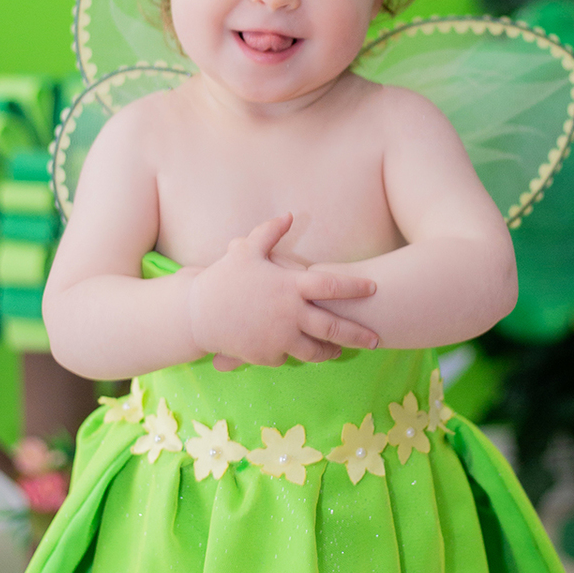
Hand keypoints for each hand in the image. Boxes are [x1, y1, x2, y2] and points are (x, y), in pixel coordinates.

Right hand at [187, 214, 379, 369]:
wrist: (196, 314)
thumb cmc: (223, 279)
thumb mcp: (247, 251)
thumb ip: (270, 233)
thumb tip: (289, 214)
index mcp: (289, 286)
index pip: (332, 285)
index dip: (355, 287)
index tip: (374, 289)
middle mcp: (290, 314)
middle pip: (334, 327)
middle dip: (358, 334)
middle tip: (376, 339)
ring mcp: (279, 338)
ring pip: (315, 351)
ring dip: (330, 352)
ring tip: (339, 351)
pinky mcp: (267, 356)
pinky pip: (288, 357)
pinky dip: (295, 354)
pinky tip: (303, 353)